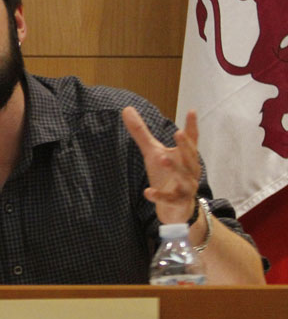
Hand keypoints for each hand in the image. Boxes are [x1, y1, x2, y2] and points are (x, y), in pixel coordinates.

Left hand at [122, 107, 200, 223]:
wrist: (175, 209)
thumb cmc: (165, 175)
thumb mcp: (152, 152)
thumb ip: (141, 133)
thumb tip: (126, 109)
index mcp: (186, 157)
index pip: (192, 140)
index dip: (192, 126)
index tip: (192, 110)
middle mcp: (190, 171)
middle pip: (190, 158)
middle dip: (185, 146)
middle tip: (178, 133)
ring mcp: (186, 188)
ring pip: (184, 178)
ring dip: (175, 169)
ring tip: (162, 158)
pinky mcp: (178, 203)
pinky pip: (170, 200)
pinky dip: (160, 196)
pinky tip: (147, 192)